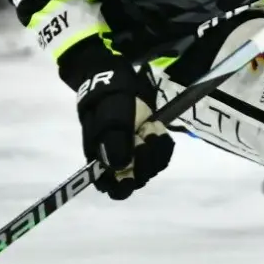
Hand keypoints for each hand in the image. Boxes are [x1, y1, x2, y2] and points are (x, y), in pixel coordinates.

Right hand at [74, 62, 172, 199]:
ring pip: (150, 168)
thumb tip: (120, 168)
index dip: (125, 184)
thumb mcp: (111, 116)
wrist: (115, 77)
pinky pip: (161, 156)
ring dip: (155, 150)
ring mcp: (133, 152)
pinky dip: (163, 144)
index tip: (134, 166)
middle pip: (135, 179)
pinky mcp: (146, 144)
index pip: (111, 186)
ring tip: (149, 127)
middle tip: (143, 136)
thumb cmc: (108, 97)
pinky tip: (156, 127)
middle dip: (145, 161)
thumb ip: (114, 141)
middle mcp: (117, 160)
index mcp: (100, 158)